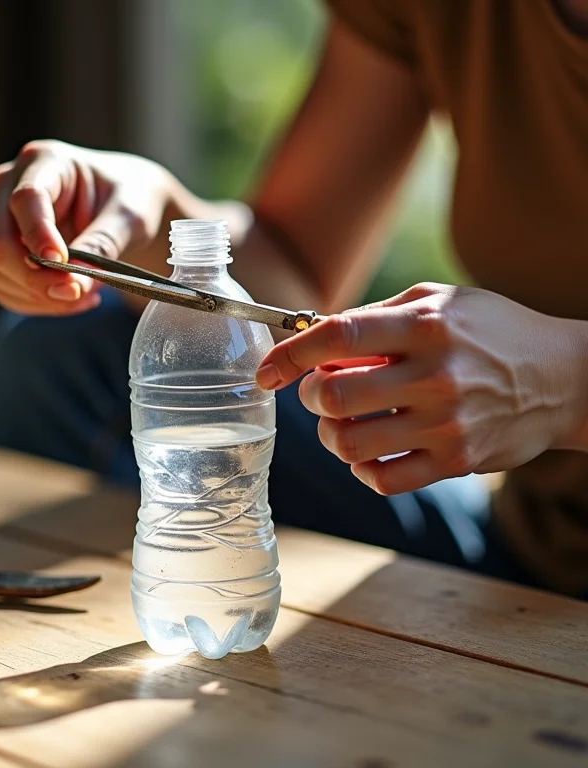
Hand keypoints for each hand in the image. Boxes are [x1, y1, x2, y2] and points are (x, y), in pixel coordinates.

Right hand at [0, 141, 172, 314]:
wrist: (122, 207)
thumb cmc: (129, 199)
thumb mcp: (129, 217)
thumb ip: (101, 247)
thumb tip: (72, 287)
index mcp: (45, 161)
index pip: (26, 199)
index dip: (39, 236)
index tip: (64, 267)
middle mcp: (8, 184)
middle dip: (34, 278)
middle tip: (76, 294)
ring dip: (37, 295)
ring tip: (83, 297)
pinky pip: (0, 287)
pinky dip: (34, 302)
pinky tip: (69, 299)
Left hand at [256, 283, 587, 494]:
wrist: (566, 378)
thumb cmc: (492, 333)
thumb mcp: (438, 302)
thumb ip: (376, 318)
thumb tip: (315, 339)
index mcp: (424, 326)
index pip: (337, 336)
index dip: (289, 354)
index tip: (265, 372)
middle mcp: (433, 375)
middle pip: (333, 397)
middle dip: (311, 396)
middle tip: (320, 392)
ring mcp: (445, 424)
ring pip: (349, 443)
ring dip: (332, 434)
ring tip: (346, 421)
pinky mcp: (456, 462)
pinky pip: (382, 478)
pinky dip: (362, 468)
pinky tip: (370, 451)